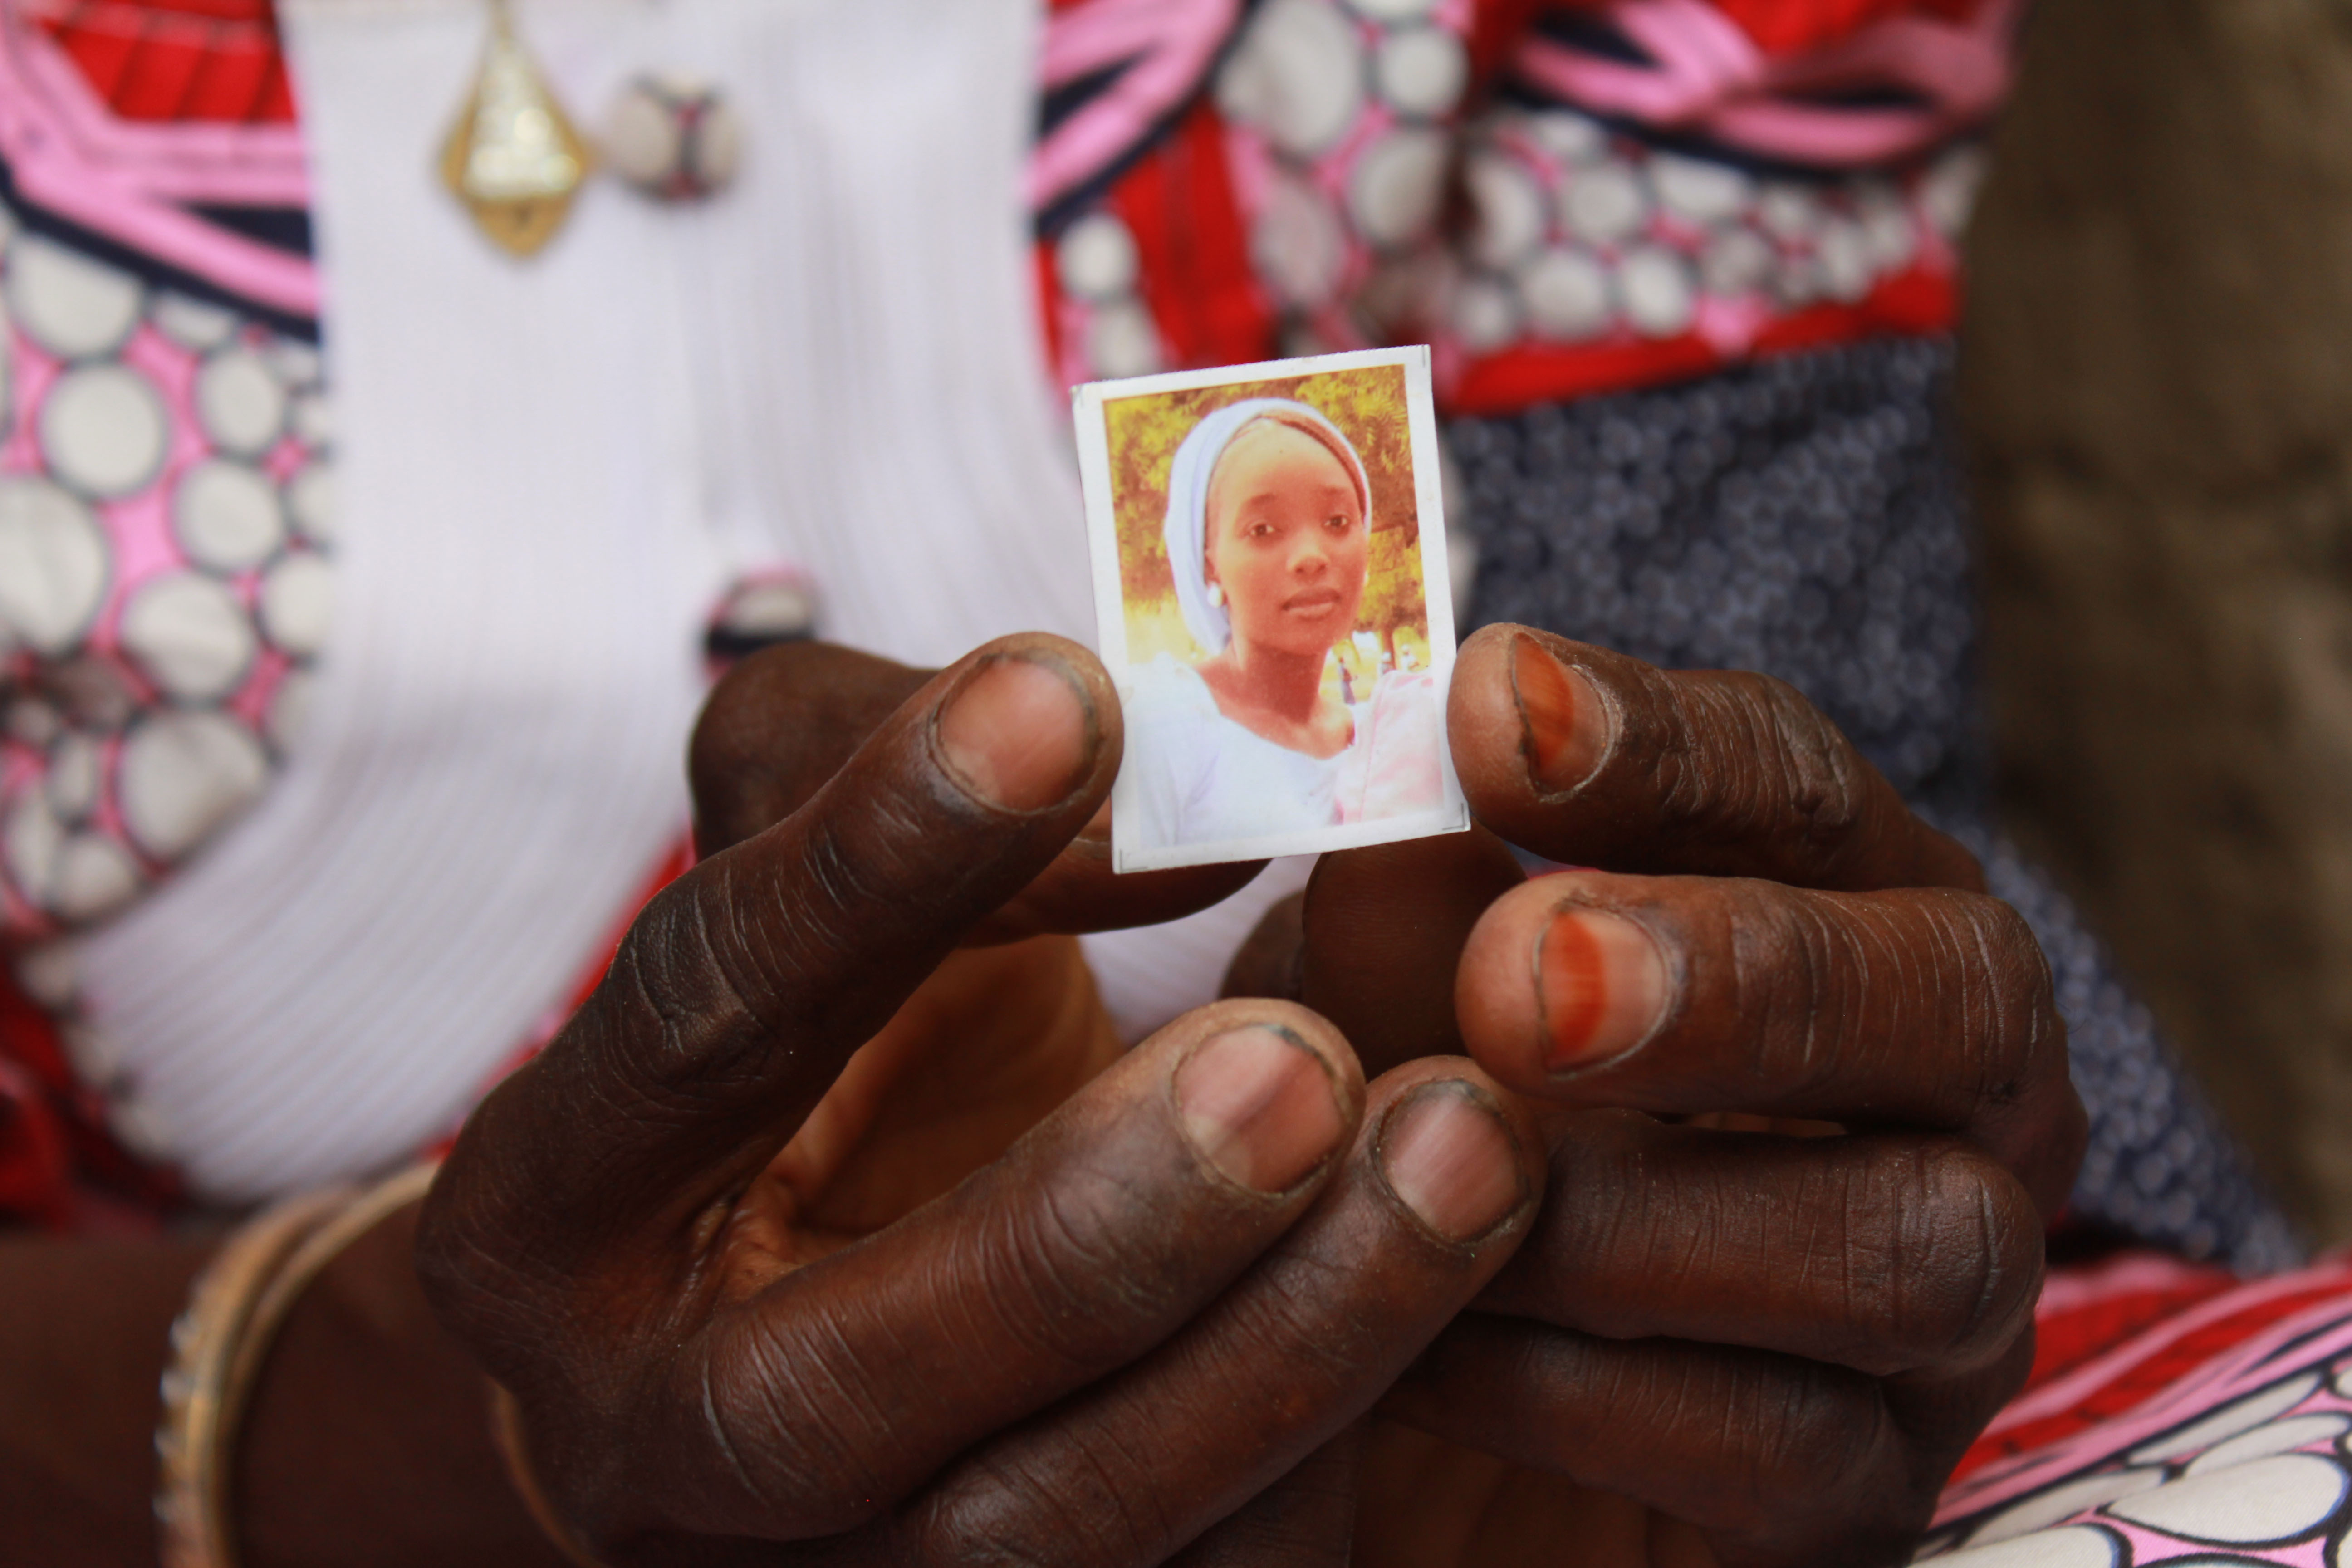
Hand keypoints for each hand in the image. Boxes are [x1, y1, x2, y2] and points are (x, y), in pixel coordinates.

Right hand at [416, 634, 1549, 1564]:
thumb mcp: (841, 880)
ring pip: (1027, 1535)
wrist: (821, 1306)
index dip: (871, 863)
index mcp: (560, 1199)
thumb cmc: (832, 1051)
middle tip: (1297, 1061)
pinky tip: (1470, 1290)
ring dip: (1271, 1353)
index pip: (693, 1025)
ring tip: (1462, 1150)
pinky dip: (1330, 1455)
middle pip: (820, 1392)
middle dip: (1074, 1230)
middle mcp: (652, 1431)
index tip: (1066, 705)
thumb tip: (1178, 775)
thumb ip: (942, 777)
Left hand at [1271, 626, 2085, 1565]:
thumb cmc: (1422, 1125)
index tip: (1482, 710)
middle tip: (1521, 978)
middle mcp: (1952, 1088)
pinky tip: (1413, 1355)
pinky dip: (1577, 1396)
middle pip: (1952, 993)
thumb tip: (1371, 808)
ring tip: (1436, 1187)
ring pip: (1901, 1242)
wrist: (1431, 1411)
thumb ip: (1391, 912)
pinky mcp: (1878, 1488)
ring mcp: (1946, 1300)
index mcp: (1846, 905)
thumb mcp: (1378, 999)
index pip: (1801, 786)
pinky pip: (1783, 1451)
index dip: (1657, 747)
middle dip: (1734, 979)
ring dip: (1637, 1214)